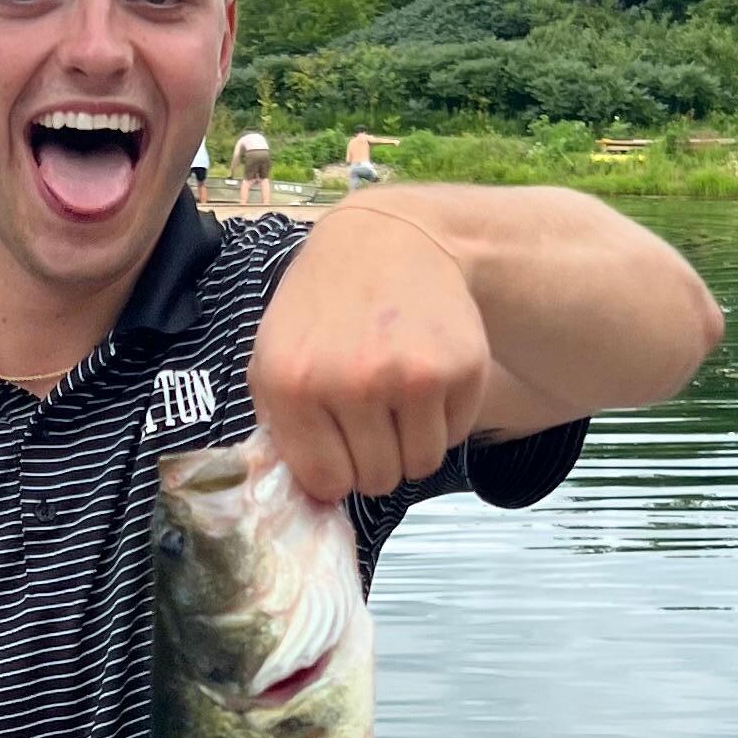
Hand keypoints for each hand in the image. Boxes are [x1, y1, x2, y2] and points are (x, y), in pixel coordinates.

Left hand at [249, 201, 491, 502]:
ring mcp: (413, 375)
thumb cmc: (323, 307)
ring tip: (398, 398)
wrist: (388, 241)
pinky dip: (443, 419)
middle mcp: (353, 382)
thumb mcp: (274, 356)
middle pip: (377, 479)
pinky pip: (455, 435)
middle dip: (375, 460)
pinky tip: (425, 375)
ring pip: (421, 466)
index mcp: (294, 384)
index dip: (336, 473)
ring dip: (411, 445)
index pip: (326, 482)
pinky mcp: (463, 368)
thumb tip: (317, 497)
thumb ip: (283, 429)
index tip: (340, 448)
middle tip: (372, 416)